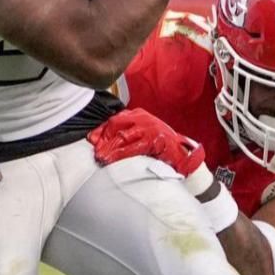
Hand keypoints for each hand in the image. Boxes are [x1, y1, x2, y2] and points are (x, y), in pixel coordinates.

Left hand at [88, 108, 204, 177]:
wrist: (182, 154)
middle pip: (116, 126)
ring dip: (110, 148)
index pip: (114, 120)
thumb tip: (99, 141)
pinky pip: (133, 147)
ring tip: (101, 158)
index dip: (101, 131)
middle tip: (96, 152)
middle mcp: (143, 118)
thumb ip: (125, 136)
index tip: (92, 140)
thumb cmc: (160, 145)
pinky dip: (120, 154)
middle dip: (104, 139)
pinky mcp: (154, 140)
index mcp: (138, 114)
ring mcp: (149, 128)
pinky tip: (112, 160)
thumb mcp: (142, 134)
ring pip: (122, 137)